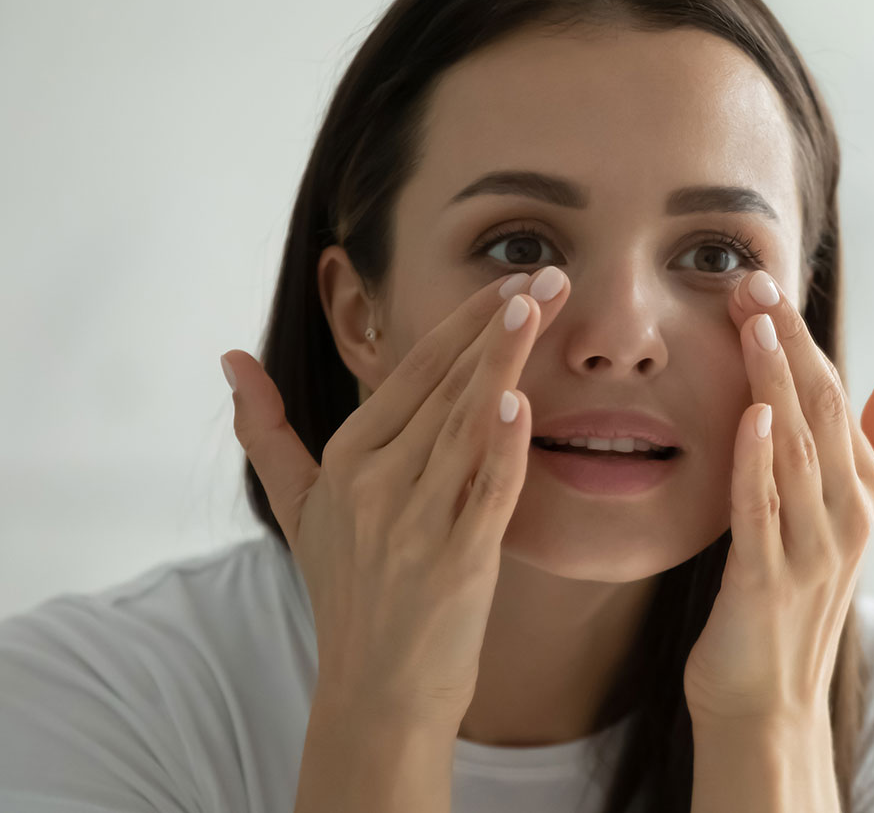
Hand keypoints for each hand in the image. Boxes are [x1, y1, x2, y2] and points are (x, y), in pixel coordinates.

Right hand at [221, 266, 569, 730]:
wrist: (377, 691)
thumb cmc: (348, 590)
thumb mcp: (297, 507)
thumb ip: (266, 431)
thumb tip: (230, 360)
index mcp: (349, 457)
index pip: (414, 372)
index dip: (465, 323)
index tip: (513, 281)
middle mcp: (378, 482)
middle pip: (447, 387)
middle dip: (500, 326)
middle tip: (552, 275)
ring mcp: (415, 522)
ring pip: (465, 425)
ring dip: (503, 363)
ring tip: (537, 308)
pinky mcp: (456, 562)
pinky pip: (483, 493)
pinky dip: (500, 448)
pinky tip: (517, 403)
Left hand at [682, 269, 873, 724]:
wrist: (766, 702)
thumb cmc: (792, 600)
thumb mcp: (839, 515)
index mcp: (858, 491)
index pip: (834, 396)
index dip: (802, 336)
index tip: (765, 281)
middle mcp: (845, 514)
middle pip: (820, 411)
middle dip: (789, 342)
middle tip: (753, 281)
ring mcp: (811, 549)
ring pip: (797, 450)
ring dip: (776, 384)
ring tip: (755, 324)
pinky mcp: (768, 583)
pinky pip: (763, 512)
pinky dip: (759, 461)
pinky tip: (750, 415)